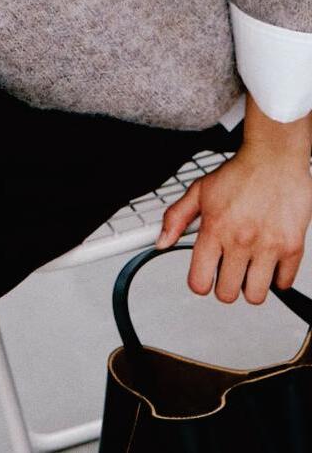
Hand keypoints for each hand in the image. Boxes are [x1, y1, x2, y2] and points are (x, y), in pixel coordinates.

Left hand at [155, 147, 311, 303]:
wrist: (274, 157)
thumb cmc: (240, 173)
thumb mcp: (199, 191)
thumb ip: (176, 218)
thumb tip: (161, 241)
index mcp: (215, 228)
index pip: (199, 281)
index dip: (199, 282)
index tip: (203, 277)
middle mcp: (240, 240)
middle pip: (227, 294)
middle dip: (224, 285)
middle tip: (227, 270)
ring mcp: (268, 246)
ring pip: (255, 295)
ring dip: (250, 285)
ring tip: (248, 267)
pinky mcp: (292, 247)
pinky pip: (283, 283)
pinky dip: (276, 278)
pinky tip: (268, 261)